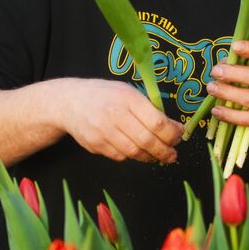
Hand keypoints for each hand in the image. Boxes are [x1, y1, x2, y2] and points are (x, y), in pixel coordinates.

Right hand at [59, 78, 182, 164]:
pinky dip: (132, 156)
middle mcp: (114, 114)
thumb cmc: (105, 96)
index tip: (178, 136)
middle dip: (164, 151)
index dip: (171, 134)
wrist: (70, 102)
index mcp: (127, 98)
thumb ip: (149, 109)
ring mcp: (103, 131)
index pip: (157, 122)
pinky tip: (137, 151)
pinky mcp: (95, 144)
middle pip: (147, 141)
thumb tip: (174, 129)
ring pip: (134, 152)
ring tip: (158, 156)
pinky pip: (120, 157)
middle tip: (173, 155)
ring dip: (150, 157)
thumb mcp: (128, 92)